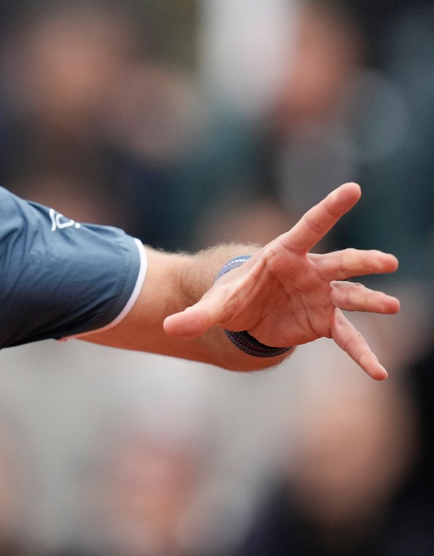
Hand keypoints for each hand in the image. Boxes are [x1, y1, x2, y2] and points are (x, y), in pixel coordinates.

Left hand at [163, 183, 399, 379]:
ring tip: (392, 306)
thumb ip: (196, 316)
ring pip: (351, 295)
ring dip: (372, 300)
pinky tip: (378, 371)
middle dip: (362, 262)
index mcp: (283, 254)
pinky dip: (361, 354)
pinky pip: (347, 337)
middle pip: (340, 262)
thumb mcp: (213, 305)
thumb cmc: (232, 295)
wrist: (245, 312)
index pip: (309, 227)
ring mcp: (321, 295)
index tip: (353, 189)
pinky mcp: (324, 321)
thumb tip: (169, 328)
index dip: (329, 208)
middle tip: (387, 262)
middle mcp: (310, 271)